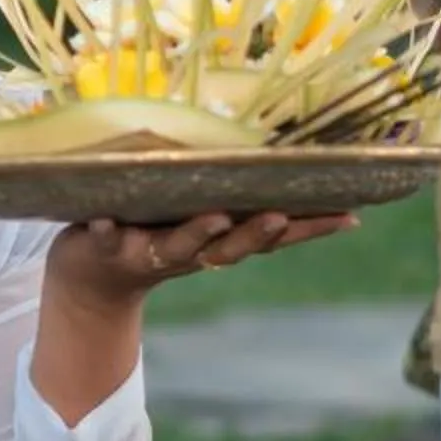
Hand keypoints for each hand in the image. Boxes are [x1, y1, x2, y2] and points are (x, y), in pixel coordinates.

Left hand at [48, 211, 358, 307]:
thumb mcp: (204, 214)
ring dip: (197, 234)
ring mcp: (149, 252)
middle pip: (231, 247)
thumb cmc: (159, 232)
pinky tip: (100, 222)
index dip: (311, 228)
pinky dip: (104, 231)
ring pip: (177, 246)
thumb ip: (238, 196)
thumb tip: (283, 163)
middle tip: (280, 217)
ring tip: (212, 218)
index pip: (274, 236)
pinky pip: (105, 239)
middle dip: (256, 234)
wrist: (92, 278)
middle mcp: (193, 252)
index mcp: (221, 240)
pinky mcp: (105, 248)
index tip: (349, 216)